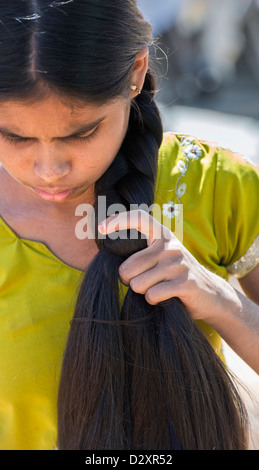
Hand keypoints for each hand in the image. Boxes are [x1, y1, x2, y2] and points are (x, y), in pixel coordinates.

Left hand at [98, 210, 236, 322]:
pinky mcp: (185, 283)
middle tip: (144, 284)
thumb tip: (110, 255)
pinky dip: (154, 301)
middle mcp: (170, 246)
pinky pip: (152, 295)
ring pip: (138, 284)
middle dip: (129, 281)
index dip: (118, 221)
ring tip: (159, 289)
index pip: (139, 218)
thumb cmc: (177, 277)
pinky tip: (167, 298)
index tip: (101, 228)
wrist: (212, 295)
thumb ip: (144, 252)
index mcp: (163, 236)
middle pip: (128, 267)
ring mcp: (178, 264)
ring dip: (143, 292)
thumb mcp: (164, 257)